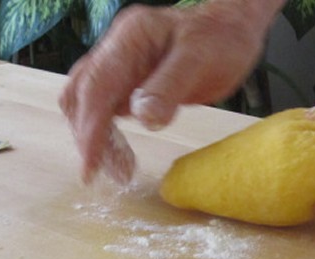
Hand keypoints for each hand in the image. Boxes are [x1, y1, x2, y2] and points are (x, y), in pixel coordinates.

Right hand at [59, 1, 279, 183]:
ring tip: (120, 170)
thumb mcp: (199, 60)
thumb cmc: (220, 40)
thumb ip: (169, 86)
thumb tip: (143, 117)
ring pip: (87, 104)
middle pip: (81, 96)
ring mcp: (118, 65)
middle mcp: (116, 49)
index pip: (96, 86)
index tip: (90, 165)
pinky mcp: (126, 81)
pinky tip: (122, 155)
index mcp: (129, 38)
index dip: (90, 128)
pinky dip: (107, 134)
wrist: (232, 29)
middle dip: (89, 137)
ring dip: (96, 139)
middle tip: (113, 173)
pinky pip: (105, 109)